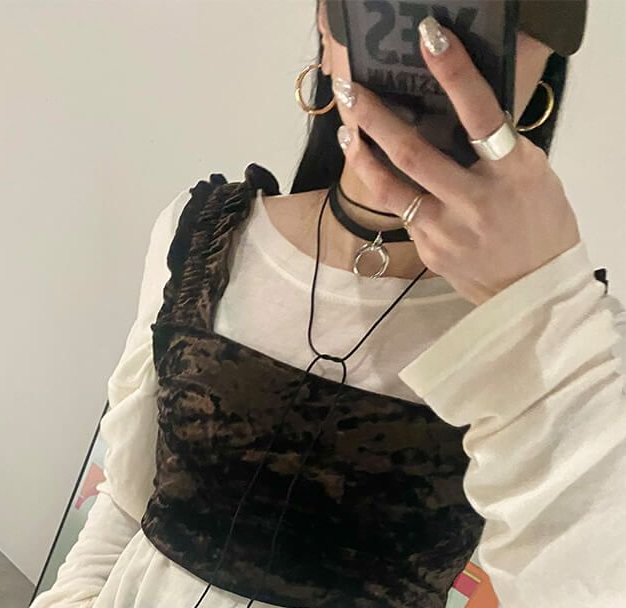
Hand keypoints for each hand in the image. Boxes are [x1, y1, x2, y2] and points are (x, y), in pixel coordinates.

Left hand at [333, 18, 579, 305]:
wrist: (534, 291)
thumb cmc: (538, 221)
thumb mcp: (530, 174)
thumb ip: (495, 147)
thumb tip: (452, 111)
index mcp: (511, 172)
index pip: (480, 115)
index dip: (454, 75)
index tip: (430, 38)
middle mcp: (475, 202)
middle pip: (414, 154)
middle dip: (377, 117)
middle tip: (350, 89)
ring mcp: (446, 231)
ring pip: (392, 188)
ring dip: (363, 154)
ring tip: (346, 127)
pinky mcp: (429, 251)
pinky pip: (401, 211)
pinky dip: (383, 184)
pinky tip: (371, 165)